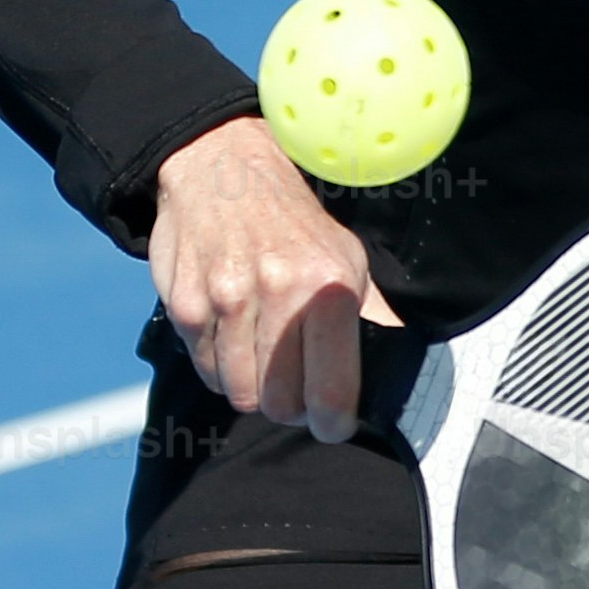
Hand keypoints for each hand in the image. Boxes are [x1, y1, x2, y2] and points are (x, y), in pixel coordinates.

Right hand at [147, 115, 401, 442]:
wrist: (221, 166)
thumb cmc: (293, 222)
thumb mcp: (348, 256)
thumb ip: (371, 316)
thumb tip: (402, 369)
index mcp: (330, 288)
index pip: (332, 393)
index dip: (332, 421)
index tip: (331, 423)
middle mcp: (279, 294)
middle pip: (280, 403)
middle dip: (288, 403)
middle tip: (292, 381)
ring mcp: (227, 300)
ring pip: (239, 392)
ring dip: (250, 384)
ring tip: (260, 350)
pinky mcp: (187, 304)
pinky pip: (205, 368)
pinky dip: (218, 362)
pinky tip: (230, 330)